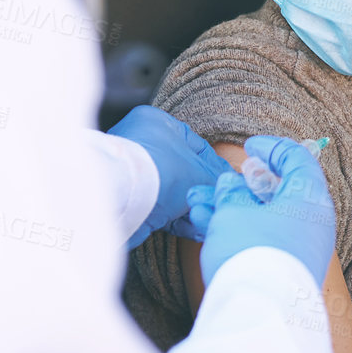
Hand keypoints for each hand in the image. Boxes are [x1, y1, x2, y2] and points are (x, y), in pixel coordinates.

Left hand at [108, 106, 230, 247]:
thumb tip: (228, 185)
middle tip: (216, 205)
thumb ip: (216, 178)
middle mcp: (141, 144)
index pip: (196, 144)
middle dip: (201, 193)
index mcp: (157, 123)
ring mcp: (134, 174)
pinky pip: (160, 209)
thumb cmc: (162, 171)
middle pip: (183, 172)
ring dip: (190, 209)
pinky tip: (193, 229)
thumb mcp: (200, 173)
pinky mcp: (129, 200)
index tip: (228, 182)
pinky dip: (177, 220)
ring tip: (206, 221)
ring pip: (172, 193)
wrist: (123, 199)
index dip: (216, 166)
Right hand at [192, 136, 335, 286]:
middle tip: (215, 186)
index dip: (272, 148)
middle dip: (238, 187)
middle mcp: (312, 222)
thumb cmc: (250, 252)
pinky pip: (262, 239)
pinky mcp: (285, 269)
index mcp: (310, 198)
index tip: (249, 147)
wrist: (259, 314)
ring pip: (263, 217)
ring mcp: (300, 248)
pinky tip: (207, 226)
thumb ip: (231, 192)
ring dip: (229, 209)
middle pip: (276, 192)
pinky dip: (237, 230)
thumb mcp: (233, 211)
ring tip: (198, 205)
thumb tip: (231, 186)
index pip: (298, 160)